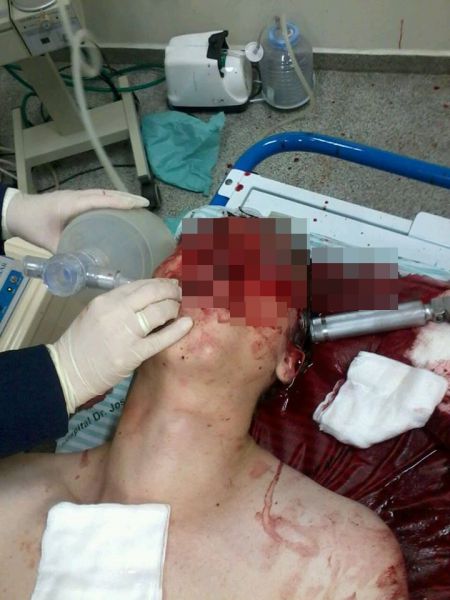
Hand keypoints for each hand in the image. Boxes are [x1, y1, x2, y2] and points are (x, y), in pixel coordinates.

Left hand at [5, 188, 148, 252]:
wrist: (15, 211)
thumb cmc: (31, 224)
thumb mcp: (48, 242)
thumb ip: (67, 254)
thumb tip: (85, 270)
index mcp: (72, 204)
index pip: (101, 199)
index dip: (121, 202)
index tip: (140, 205)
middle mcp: (77, 196)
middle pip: (107, 193)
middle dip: (127, 198)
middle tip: (146, 206)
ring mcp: (76, 196)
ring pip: (103, 193)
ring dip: (120, 197)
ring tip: (138, 206)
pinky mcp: (74, 199)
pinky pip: (97, 197)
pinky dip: (111, 200)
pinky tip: (119, 209)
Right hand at [46, 278, 192, 412]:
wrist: (68, 372)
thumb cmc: (81, 343)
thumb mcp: (94, 313)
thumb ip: (118, 303)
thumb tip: (147, 296)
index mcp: (105, 300)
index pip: (139, 284)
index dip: (159, 282)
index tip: (170, 283)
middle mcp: (115, 312)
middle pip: (152, 293)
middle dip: (171, 291)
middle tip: (182, 293)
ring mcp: (125, 333)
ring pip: (159, 312)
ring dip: (174, 307)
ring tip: (181, 308)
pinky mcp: (133, 354)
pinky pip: (161, 338)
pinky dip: (177, 330)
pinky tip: (187, 324)